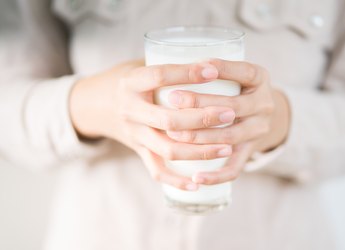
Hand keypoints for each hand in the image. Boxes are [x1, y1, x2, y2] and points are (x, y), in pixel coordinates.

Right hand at [69, 60, 235, 189]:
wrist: (95, 105)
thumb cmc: (127, 81)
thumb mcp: (138, 65)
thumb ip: (166, 66)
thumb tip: (210, 61)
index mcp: (130, 82)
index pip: (159, 76)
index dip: (187, 73)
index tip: (214, 71)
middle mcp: (130, 110)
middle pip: (169, 119)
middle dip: (203, 119)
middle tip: (230, 113)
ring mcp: (134, 134)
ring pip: (168, 148)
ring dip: (199, 151)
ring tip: (227, 146)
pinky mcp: (138, 150)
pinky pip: (157, 171)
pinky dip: (177, 180)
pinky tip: (198, 184)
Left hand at [165, 59, 290, 184]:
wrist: (258, 111)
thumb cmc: (234, 86)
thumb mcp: (233, 70)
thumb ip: (214, 67)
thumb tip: (171, 54)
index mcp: (260, 78)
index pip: (245, 72)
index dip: (224, 69)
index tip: (200, 66)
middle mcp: (264, 104)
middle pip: (233, 106)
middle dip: (201, 104)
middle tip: (173, 99)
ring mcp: (259, 130)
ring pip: (230, 137)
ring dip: (201, 137)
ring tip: (174, 133)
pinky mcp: (250, 151)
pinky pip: (235, 167)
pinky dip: (216, 175)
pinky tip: (195, 178)